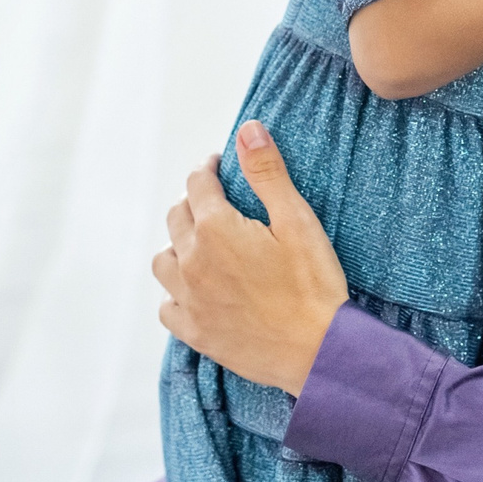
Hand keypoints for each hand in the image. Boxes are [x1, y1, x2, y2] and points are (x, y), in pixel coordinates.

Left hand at [154, 123, 349, 395]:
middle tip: (217, 203)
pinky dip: (176, 292)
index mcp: (216, 229)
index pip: (197, 184)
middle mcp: (191, 262)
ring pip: (163, 260)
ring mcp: (189, 300)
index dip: (207, 169)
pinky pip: (167, 306)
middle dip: (194, 203)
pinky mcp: (194, 333)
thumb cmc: (314, 285)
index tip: (218, 166)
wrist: (318, 352)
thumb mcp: (297, 221)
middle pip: (177, 217)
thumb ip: (267, 173)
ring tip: (202, 246)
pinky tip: (196, 290)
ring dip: (178, 246)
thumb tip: (247, 129)